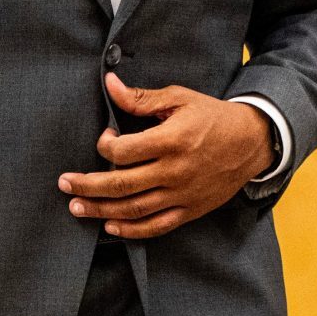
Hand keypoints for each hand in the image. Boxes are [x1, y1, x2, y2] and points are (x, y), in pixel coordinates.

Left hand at [59, 74, 274, 238]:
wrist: (252, 141)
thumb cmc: (213, 117)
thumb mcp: (180, 99)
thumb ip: (141, 98)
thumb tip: (109, 84)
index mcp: (172, 140)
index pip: (123, 151)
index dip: (105, 145)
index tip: (104, 139)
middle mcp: (175, 171)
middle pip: (120, 185)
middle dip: (86, 185)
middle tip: (64, 183)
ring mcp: (183, 194)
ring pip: (133, 210)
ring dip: (99, 210)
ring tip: (76, 206)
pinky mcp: (190, 210)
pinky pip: (156, 227)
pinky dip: (130, 231)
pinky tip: (109, 227)